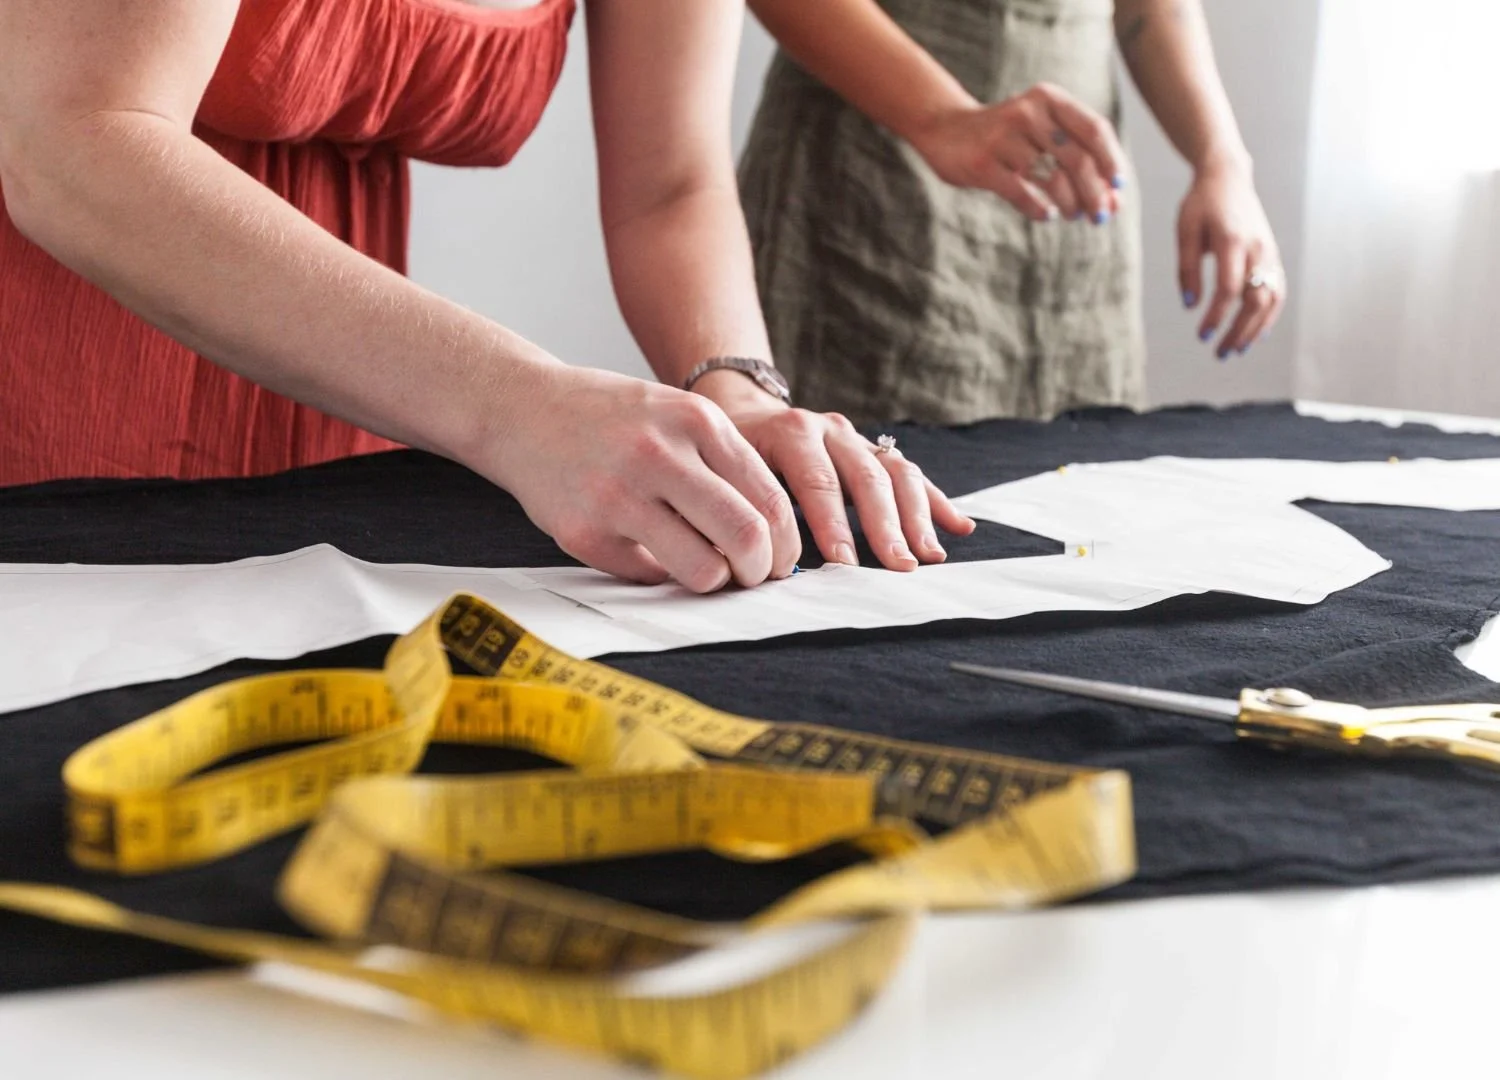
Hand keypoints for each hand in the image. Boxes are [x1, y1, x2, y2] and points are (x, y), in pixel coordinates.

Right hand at [482, 365, 800, 592]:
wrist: (521, 408)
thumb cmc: (611, 418)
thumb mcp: (676, 412)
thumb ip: (724, 461)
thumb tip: (774, 535)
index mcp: (695, 421)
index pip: (769, 500)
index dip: (785, 543)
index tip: (780, 560)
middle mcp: (659, 455)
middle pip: (746, 537)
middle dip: (761, 571)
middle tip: (753, 577)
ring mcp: (617, 496)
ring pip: (701, 570)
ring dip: (713, 581)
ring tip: (706, 571)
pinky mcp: (584, 532)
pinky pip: (649, 576)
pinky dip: (658, 574)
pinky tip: (645, 549)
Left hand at [692, 371, 975, 570]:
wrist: (741, 411)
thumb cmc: (727, 455)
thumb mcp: (723, 470)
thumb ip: (742, 505)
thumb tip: (752, 556)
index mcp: (791, 433)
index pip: (817, 482)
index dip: (832, 525)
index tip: (844, 563)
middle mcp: (830, 430)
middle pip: (867, 478)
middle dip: (885, 526)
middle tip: (898, 566)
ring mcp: (856, 438)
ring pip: (897, 474)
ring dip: (917, 517)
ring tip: (928, 556)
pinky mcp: (875, 450)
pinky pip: (911, 474)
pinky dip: (937, 501)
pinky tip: (960, 528)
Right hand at [908, 83, 1128, 224]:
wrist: (946, 129)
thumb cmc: (1008, 136)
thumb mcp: (1042, 133)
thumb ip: (1078, 158)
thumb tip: (1115, 202)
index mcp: (1049, 98)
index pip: (1094, 130)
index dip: (1111, 162)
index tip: (1118, 188)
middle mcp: (1028, 112)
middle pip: (1077, 158)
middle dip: (1094, 192)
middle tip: (1099, 215)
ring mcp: (1002, 138)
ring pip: (1052, 178)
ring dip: (1070, 203)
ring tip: (1073, 214)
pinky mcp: (982, 165)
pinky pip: (1022, 193)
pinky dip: (1040, 210)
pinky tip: (1047, 215)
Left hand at [1178, 160, 1284, 357]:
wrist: (1229, 177)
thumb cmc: (1201, 204)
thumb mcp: (1185, 231)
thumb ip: (1187, 268)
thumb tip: (1190, 305)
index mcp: (1233, 241)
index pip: (1229, 289)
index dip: (1216, 316)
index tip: (1201, 335)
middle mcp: (1257, 249)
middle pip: (1255, 300)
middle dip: (1238, 331)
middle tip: (1219, 353)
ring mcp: (1269, 252)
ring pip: (1271, 299)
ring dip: (1255, 329)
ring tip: (1236, 350)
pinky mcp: (1273, 255)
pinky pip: (1277, 290)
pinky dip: (1268, 315)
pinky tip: (1254, 333)